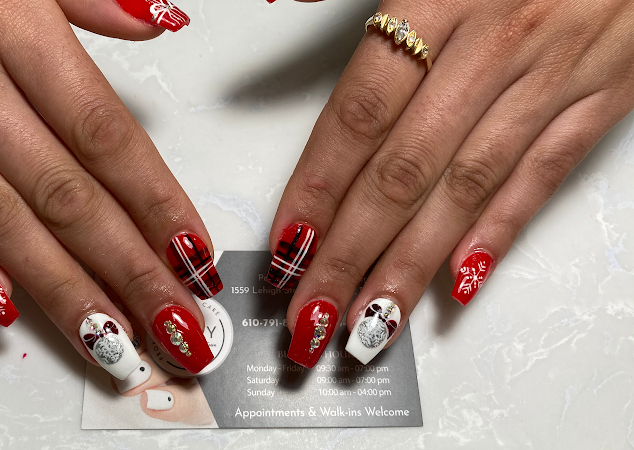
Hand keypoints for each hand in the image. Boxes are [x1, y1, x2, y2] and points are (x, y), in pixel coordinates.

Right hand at [0, 0, 220, 378]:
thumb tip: (155, 21)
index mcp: (16, 30)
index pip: (106, 138)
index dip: (156, 205)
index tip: (192, 257)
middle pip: (65, 197)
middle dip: (128, 271)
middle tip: (173, 324)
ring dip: (61, 288)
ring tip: (111, 338)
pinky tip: (6, 308)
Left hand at [267, 0, 633, 367]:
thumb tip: (285, 4)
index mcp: (434, 1)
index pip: (358, 116)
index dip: (317, 189)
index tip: (286, 248)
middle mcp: (490, 46)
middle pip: (402, 171)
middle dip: (348, 255)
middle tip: (311, 316)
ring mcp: (548, 77)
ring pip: (466, 189)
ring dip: (411, 265)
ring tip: (369, 322)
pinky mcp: (599, 97)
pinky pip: (542, 176)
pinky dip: (497, 232)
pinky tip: (457, 282)